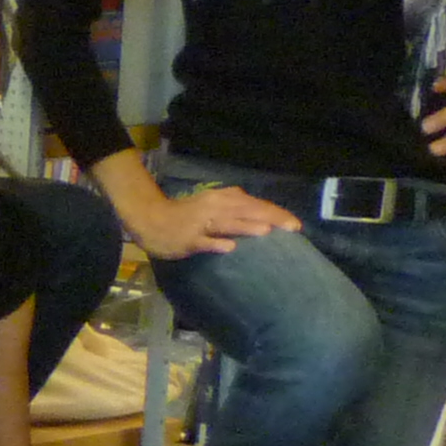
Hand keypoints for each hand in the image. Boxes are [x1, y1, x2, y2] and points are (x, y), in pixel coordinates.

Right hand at [126, 182, 297, 259]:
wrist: (150, 218)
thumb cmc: (185, 214)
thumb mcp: (213, 205)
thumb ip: (236, 210)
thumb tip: (263, 218)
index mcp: (223, 198)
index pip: (255, 204)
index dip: (276, 213)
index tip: (296, 225)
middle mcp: (215, 207)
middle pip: (247, 212)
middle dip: (271, 219)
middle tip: (293, 228)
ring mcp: (201, 224)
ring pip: (227, 224)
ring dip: (246, 226)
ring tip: (266, 232)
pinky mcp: (188, 239)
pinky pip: (204, 241)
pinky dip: (216, 243)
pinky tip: (228, 247)